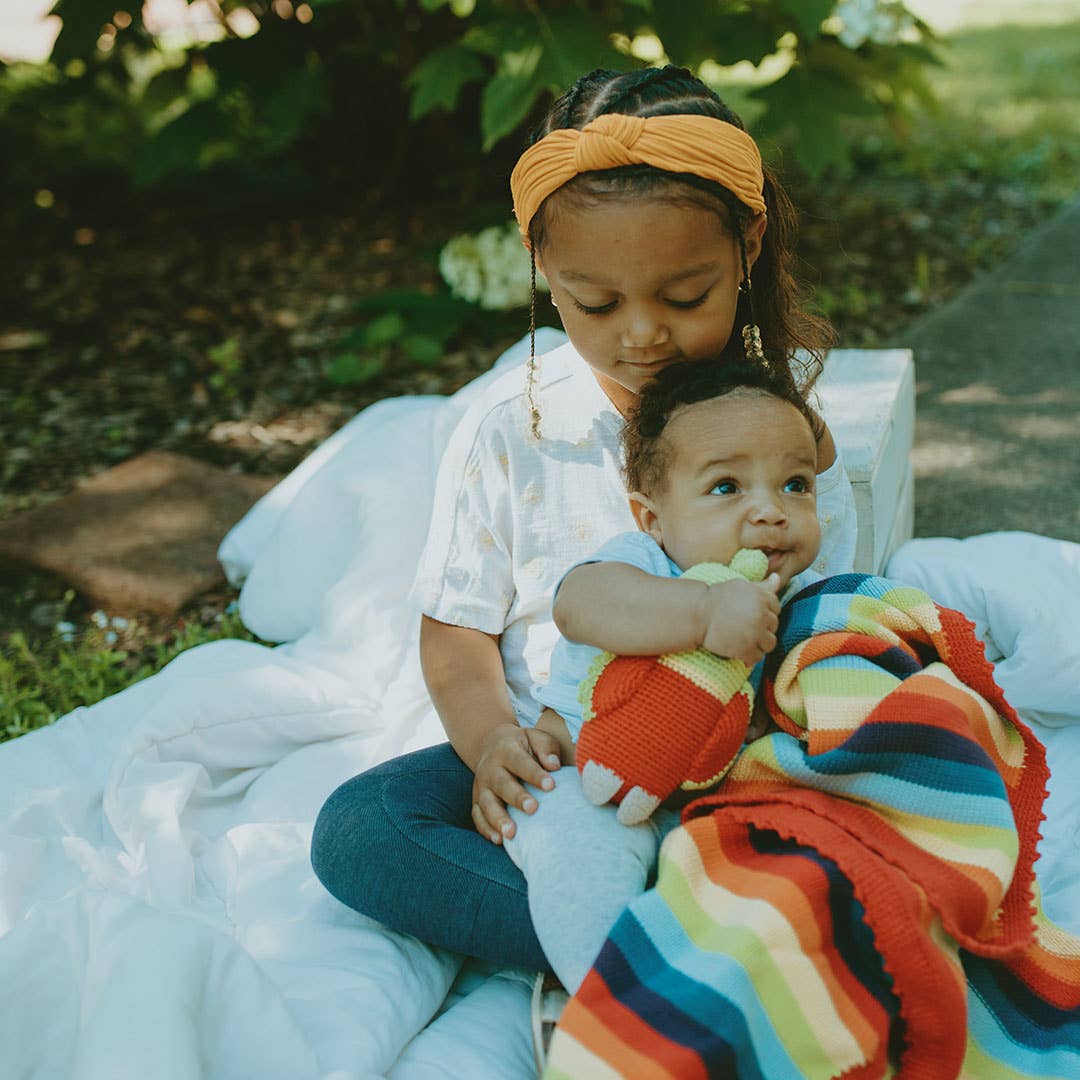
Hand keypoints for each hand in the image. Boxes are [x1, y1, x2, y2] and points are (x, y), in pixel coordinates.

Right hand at [471, 723, 562, 843]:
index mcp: (506, 750)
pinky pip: (477, 816)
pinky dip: (486, 829)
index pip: (520, 762)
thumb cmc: (523, 745)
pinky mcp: (477, 801)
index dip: (535, 774)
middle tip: (533, 809)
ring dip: (498, 819)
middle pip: (502, 784)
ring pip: (487, 803)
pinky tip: (499, 840)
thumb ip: (546, 747)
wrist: (492, 745)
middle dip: (517, 797)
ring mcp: (481, 786)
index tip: (551, 785)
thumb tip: (554, 766)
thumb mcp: (535, 737)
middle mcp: (490, 769)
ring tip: (511, 833)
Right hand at [698, 573, 781, 666]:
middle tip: (743, 626)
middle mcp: (761, 615)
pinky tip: (738, 649)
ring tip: (743, 639)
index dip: (764, 611)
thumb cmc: (716, 598)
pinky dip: (749, 656)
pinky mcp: (746, 649)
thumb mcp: (740, 586)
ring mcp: (755, 633)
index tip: (749, 613)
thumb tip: (777, 578)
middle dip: (762, 627)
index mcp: (761, 597)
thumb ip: (762, 585)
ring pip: (769, 643)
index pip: (776, 608)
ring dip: (759, 643)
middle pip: (774, 626)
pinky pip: (757, 657)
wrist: (696, 614)